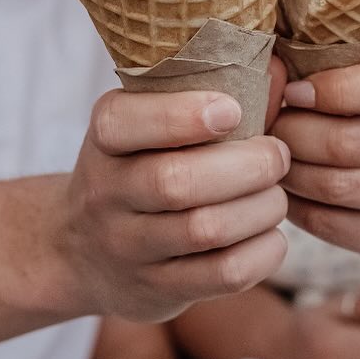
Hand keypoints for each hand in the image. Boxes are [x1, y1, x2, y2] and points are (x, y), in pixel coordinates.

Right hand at [64, 90, 289, 321]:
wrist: (80, 250)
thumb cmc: (140, 166)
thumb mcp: (150, 125)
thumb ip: (209, 94)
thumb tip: (279, 68)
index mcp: (105, 138)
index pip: (125, 123)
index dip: (182, 115)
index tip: (231, 110)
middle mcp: (107, 193)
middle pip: (175, 181)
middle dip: (245, 165)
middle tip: (277, 155)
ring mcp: (128, 247)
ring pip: (205, 230)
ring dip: (260, 208)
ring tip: (275, 195)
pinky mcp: (157, 290)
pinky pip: (222, 275)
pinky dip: (262, 252)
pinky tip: (270, 235)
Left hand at [273, 42, 359, 256]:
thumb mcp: (356, 59)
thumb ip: (315, 58)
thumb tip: (269, 71)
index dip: (335, 90)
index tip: (295, 92)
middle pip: (352, 142)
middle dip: (295, 135)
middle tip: (271, 130)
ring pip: (341, 187)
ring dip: (293, 173)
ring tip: (275, 159)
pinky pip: (338, 226)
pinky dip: (301, 208)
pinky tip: (291, 189)